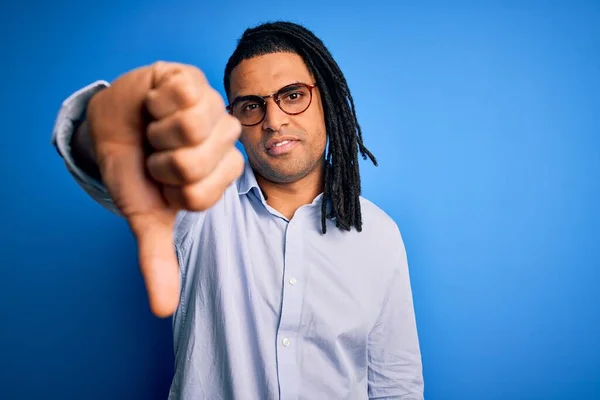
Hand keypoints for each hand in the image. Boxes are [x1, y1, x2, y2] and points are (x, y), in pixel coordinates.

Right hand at [86, 61, 243, 316]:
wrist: (114, 123)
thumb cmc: (135, 169)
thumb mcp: (146, 214)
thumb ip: (158, 258)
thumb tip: (163, 311)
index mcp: (221, 176)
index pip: (201, 195)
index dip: (169, 189)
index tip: (163, 180)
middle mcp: (226, 143)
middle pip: (195, 163)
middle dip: (159, 160)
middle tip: (157, 151)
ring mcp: (215, 109)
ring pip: (191, 128)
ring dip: (157, 132)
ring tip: (157, 127)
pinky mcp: (198, 80)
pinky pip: (184, 95)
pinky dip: (155, 102)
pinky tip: (158, 103)